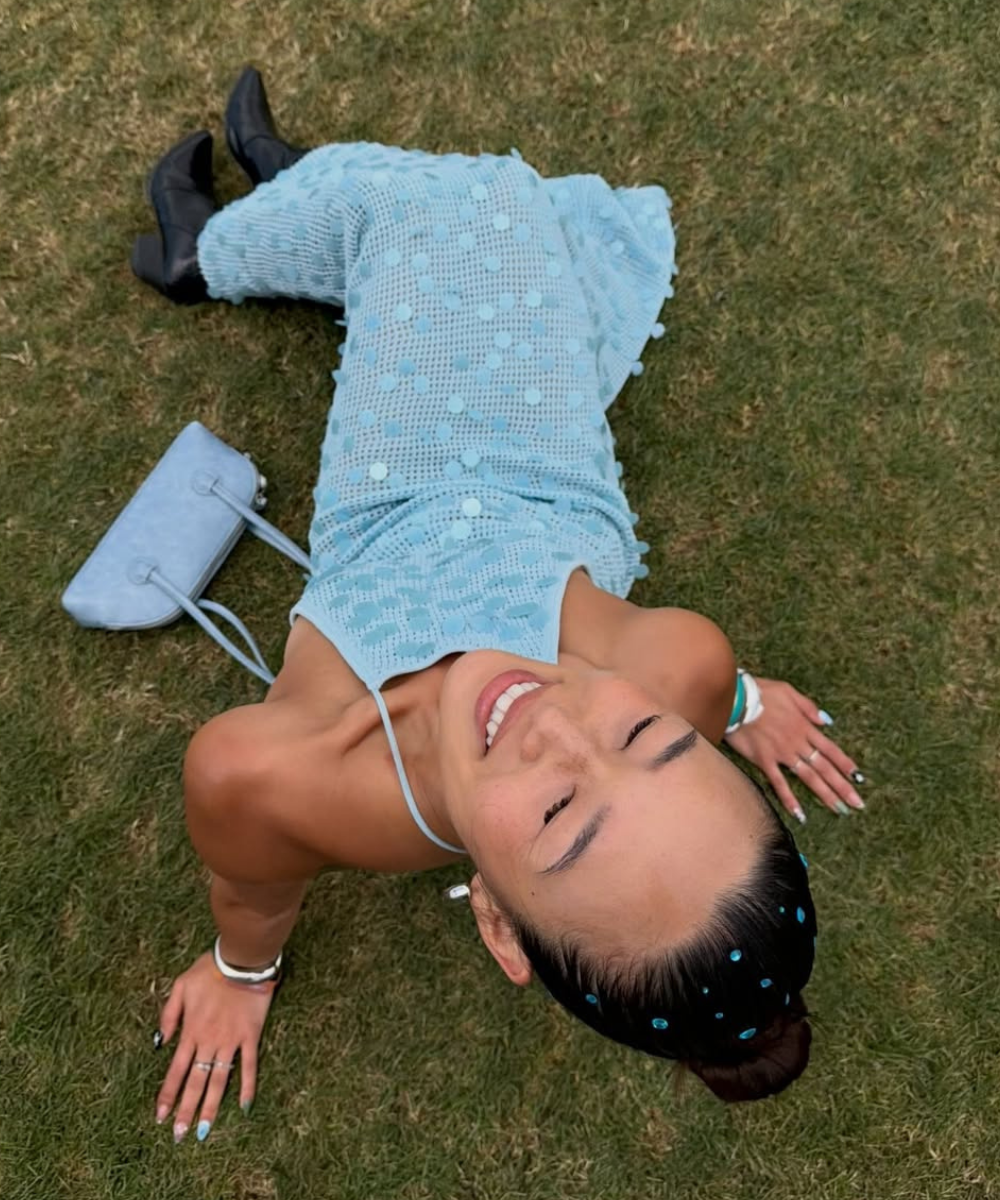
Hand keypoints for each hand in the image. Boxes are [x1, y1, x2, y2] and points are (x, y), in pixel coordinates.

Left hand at [155, 951, 275, 1141]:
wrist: (241, 961)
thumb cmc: (209, 969)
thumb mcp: (180, 986)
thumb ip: (169, 1015)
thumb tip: (160, 1042)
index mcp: (191, 1032)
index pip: (176, 1071)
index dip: (168, 1095)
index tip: (160, 1117)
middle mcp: (209, 1042)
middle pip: (196, 1082)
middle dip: (186, 1110)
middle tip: (179, 1135)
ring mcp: (231, 1041)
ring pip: (219, 1080)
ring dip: (211, 1106)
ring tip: (204, 1131)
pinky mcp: (250, 1036)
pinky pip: (249, 1065)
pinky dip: (247, 1086)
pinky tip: (245, 1106)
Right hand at [723, 678, 865, 821]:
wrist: (736, 698)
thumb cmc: (760, 691)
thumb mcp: (789, 691)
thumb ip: (808, 707)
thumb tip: (826, 721)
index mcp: (804, 726)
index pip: (830, 749)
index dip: (845, 764)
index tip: (859, 778)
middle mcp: (797, 742)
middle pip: (824, 767)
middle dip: (843, 786)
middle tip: (858, 804)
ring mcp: (781, 753)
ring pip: (808, 777)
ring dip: (825, 794)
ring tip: (839, 810)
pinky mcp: (764, 760)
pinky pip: (779, 783)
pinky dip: (789, 799)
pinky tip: (799, 814)